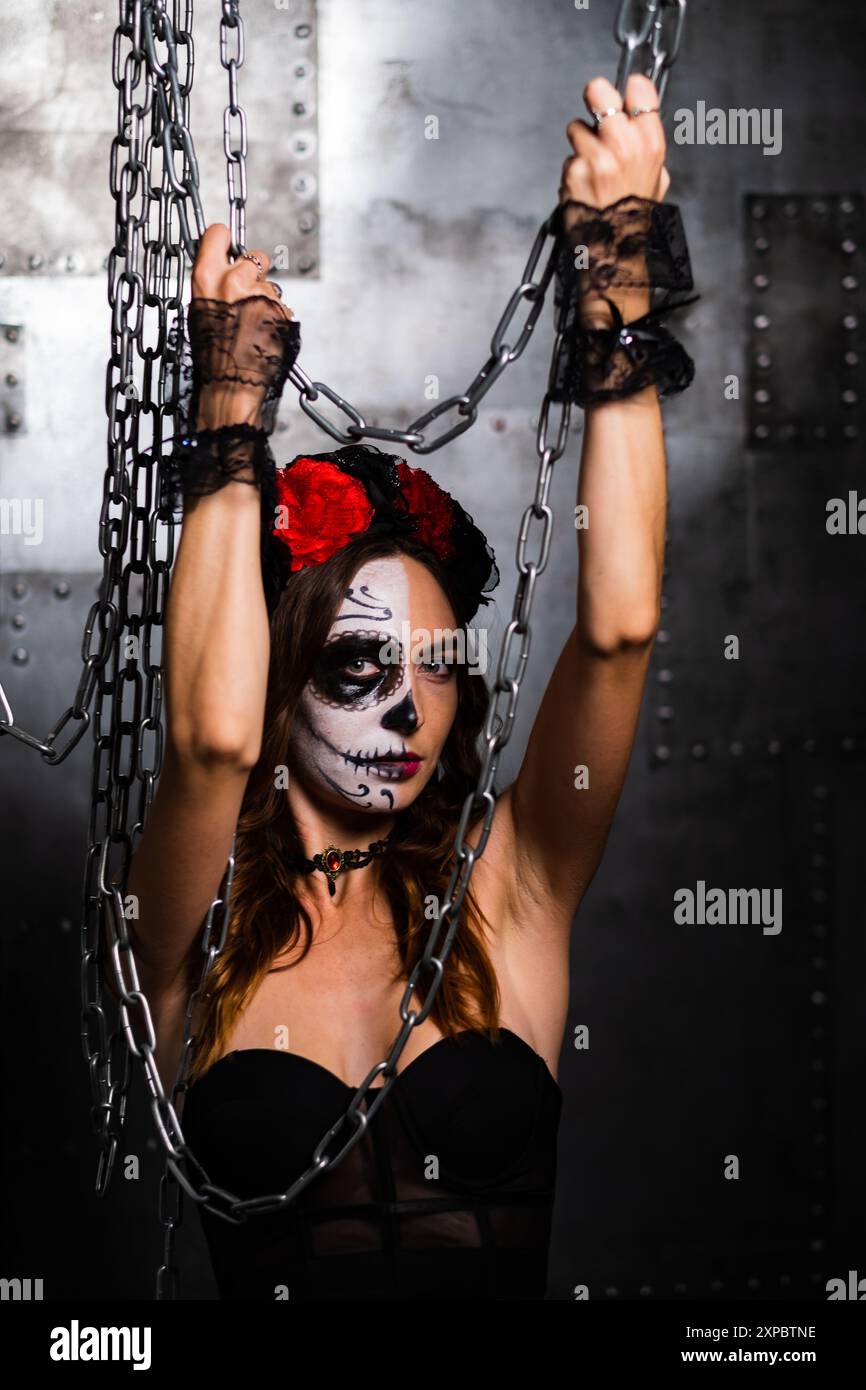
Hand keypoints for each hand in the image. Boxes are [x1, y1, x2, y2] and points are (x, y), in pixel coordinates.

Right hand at [191, 224, 295, 429]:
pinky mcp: (281, 310)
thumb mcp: (199, 311)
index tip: (228, 244)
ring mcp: (261, 294)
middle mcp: (235, 280)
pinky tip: (264, 334)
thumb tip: (221, 270)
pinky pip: (281, 306)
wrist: (232, 383)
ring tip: (253, 325)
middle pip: (255, 257)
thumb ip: (212, 285)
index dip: (225, 240)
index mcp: (208, 276)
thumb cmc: (213, 354)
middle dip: (255, 272)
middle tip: (248, 294)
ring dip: (266, 300)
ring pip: (270, 285)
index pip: (218, 234)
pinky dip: (276, 318)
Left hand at [560, 75, 668, 326]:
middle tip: (595, 109)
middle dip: (595, 97)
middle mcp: (624, 145)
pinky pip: (568, 159)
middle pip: (599, 91)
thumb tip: (638, 122)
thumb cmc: (633, 219)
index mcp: (650, 143)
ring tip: (592, 169)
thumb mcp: (656, 181)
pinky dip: (572, 172)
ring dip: (580, 144)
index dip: (628, 88)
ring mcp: (596, 157)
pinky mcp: (573, 172)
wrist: (614, 254)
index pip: (639, 89)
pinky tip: (584, 189)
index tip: (624, 92)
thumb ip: (647, 148)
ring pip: (577, 127)